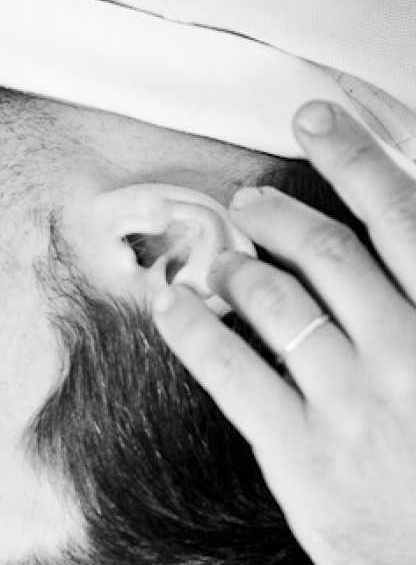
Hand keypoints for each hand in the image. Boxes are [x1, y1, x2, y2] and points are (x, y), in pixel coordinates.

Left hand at [152, 103, 415, 564]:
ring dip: (238, 265)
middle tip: (250, 201)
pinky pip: (231, 371)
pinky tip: (171, 306)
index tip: (314, 112)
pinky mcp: (300, 453)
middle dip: (281, 211)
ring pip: (278, 302)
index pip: (409, 213)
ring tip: (220, 257)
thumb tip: (388, 231)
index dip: (355, 152)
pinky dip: (195, 328)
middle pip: (331, 249)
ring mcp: (356, 405)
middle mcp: (415, 353)